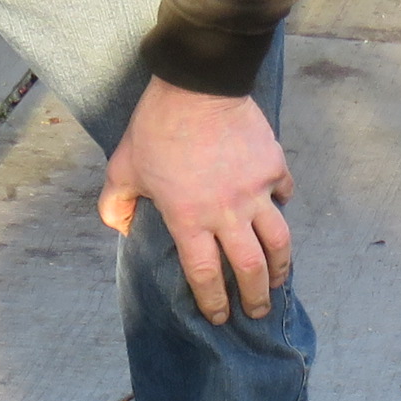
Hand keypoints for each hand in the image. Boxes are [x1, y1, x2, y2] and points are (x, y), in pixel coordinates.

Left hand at [99, 78, 294, 323]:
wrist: (197, 85)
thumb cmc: (156, 127)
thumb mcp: (123, 166)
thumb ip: (116, 204)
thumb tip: (121, 228)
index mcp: (189, 219)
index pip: (205, 276)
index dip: (213, 302)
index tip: (219, 316)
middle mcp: (227, 213)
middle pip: (250, 269)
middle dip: (256, 297)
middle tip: (256, 310)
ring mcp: (255, 191)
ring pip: (279, 241)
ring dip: (281, 266)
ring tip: (279, 279)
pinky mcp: (273, 167)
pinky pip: (284, 194)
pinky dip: (281, 204)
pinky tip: (277, 208)